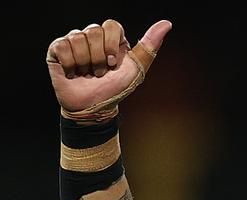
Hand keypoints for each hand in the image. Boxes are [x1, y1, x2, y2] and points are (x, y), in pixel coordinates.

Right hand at [46, 19, 171, 113]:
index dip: (111, 45)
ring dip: (85, 63)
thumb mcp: (136, 69)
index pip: (112, 25)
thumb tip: (167, 23)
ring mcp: (74, 41)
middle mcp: (92, 36)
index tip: (113, 64)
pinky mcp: (57, 49)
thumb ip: (149, 47)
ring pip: (78, 38)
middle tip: (100, 73)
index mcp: (111, 39)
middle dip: (99, 58)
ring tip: (87, 74)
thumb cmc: (115, 89)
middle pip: (94, 31)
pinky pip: (62, 45)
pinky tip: (73, 72)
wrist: (93, 107)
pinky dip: (70, 64)